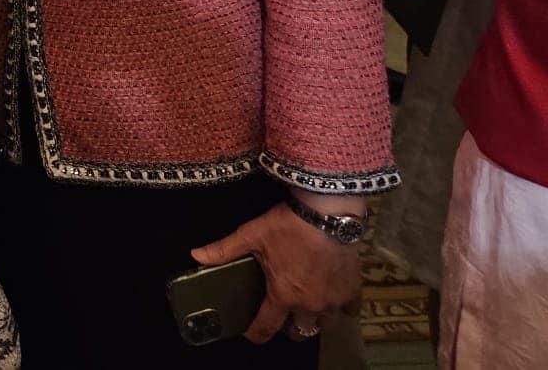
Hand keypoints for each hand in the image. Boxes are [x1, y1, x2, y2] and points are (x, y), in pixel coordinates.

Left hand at [192, 201, 359, 342]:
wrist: (327, 213)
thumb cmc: (288, 226)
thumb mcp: (251, 235)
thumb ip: (224, 250)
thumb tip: (196, 255)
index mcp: (283, 295)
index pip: (265, 327)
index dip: (255, 333)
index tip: (250, 332)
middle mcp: (310, 304)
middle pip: (299, 332)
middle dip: (288, 329)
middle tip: (281, 315)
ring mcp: (333, 300)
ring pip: (325, 325)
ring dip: (316, 321)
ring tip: (307, 308)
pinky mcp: (352, 290)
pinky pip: (350, 311)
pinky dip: (342, 308)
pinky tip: (335, 297)